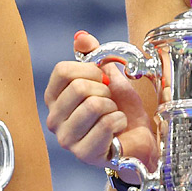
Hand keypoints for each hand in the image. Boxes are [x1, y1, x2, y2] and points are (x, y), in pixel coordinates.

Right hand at [43, 32, 158, 169]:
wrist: (138, 137)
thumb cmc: (120, 107)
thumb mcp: (108, 75)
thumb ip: (93, 54)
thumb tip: (81, 37)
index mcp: (53, 98)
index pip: (62, 71)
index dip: (90, 69)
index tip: (103, 78)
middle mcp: (53, 119)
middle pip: (79, 88)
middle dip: (104, 90)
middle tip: (109, 100)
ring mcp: (66, 139)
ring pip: (93, 105)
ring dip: (112, 106)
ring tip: (112, 114)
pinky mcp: (84, 154)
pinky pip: (107, 123)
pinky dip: (120, 120)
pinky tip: (117, 129)